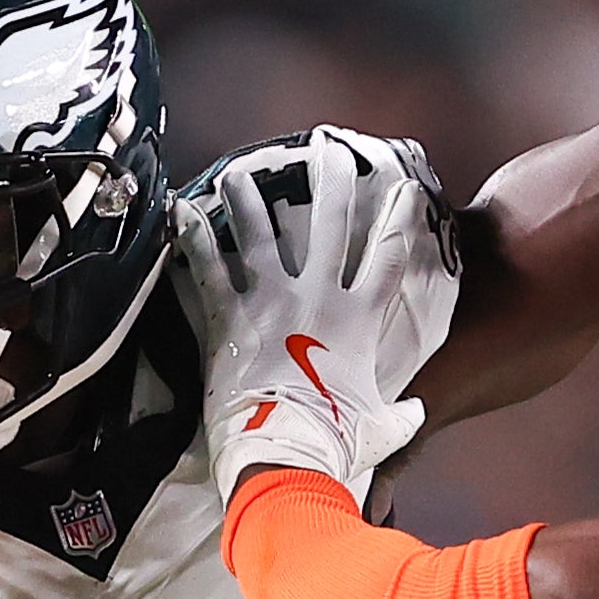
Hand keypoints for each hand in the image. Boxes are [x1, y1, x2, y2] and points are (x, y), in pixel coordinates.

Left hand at [177, 126, 460, 498]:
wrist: (286, 452)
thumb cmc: (336, 443)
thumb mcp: (381, 429)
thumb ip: (400, 416)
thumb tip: (415, 416)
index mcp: (359, 320)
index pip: (388, 257)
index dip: (399, 216)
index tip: (404, 183)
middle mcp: (317, 298)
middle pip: (329, 224)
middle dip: (331, 179)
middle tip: (327, 145)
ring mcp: (271, 302)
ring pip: (259, 233)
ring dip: (249, 197)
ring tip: (240, 170)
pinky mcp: (229, 318)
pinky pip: (208, 268)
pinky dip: (194, 238)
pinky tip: (183, 211)